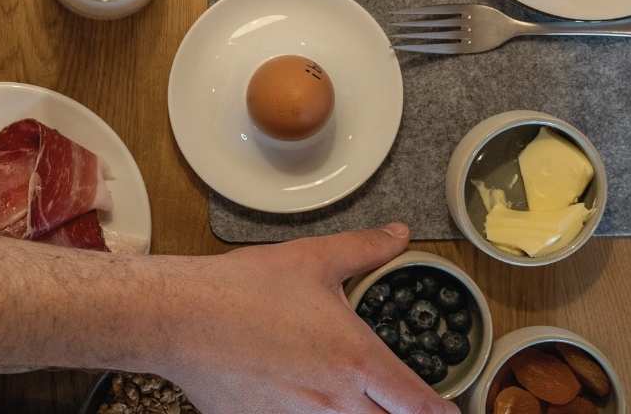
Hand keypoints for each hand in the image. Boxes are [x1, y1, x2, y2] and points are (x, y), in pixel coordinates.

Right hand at [162, 223, 455, 413]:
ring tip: (348, 397)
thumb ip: (364, 249)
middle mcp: (335, 401)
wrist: (182, 319)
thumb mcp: (313, 259)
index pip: (418, 404)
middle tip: (396, 400)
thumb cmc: (243, 290)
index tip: (449, 412)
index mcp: (356, 359)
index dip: (441, 412)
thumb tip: (397, 234)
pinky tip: (300, 400)